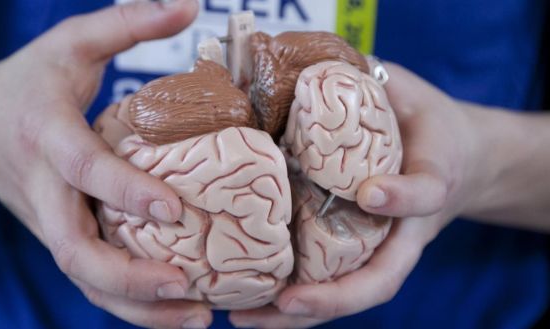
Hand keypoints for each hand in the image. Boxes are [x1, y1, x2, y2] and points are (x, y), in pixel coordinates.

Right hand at [0, 1, 212, 327]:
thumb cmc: (31, 82)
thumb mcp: (71, 42)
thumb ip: (127, 23)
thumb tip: (189, 3)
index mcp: (47, 138)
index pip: (83, 170)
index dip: (123, 191)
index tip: (173, 208)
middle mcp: (47, 192)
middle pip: (75, 250)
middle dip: (128, 278)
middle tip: (189, 288)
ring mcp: (51, 221)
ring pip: (85, 279)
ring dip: (136, 307)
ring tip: (196, 318)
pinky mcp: (62, 235)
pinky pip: (93, 279)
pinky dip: (130, 302)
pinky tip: (175, 309)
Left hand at [230, 63, 488, 327]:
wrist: (452, 158)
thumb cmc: (431, 127)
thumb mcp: (415, 97)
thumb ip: (380, 84)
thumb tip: (328, 65)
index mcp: (429, 186)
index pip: (424, 196)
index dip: (402, 198)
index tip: (371, 193)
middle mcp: (403, 230)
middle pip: (378, 278)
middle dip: (332, 297)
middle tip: (286, 302)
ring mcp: (380, 246)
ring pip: (348, 292)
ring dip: (297, 313)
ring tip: (244, 317)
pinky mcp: (353, 247)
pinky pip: (326, 278)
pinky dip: (290, 298)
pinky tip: (246, 298)